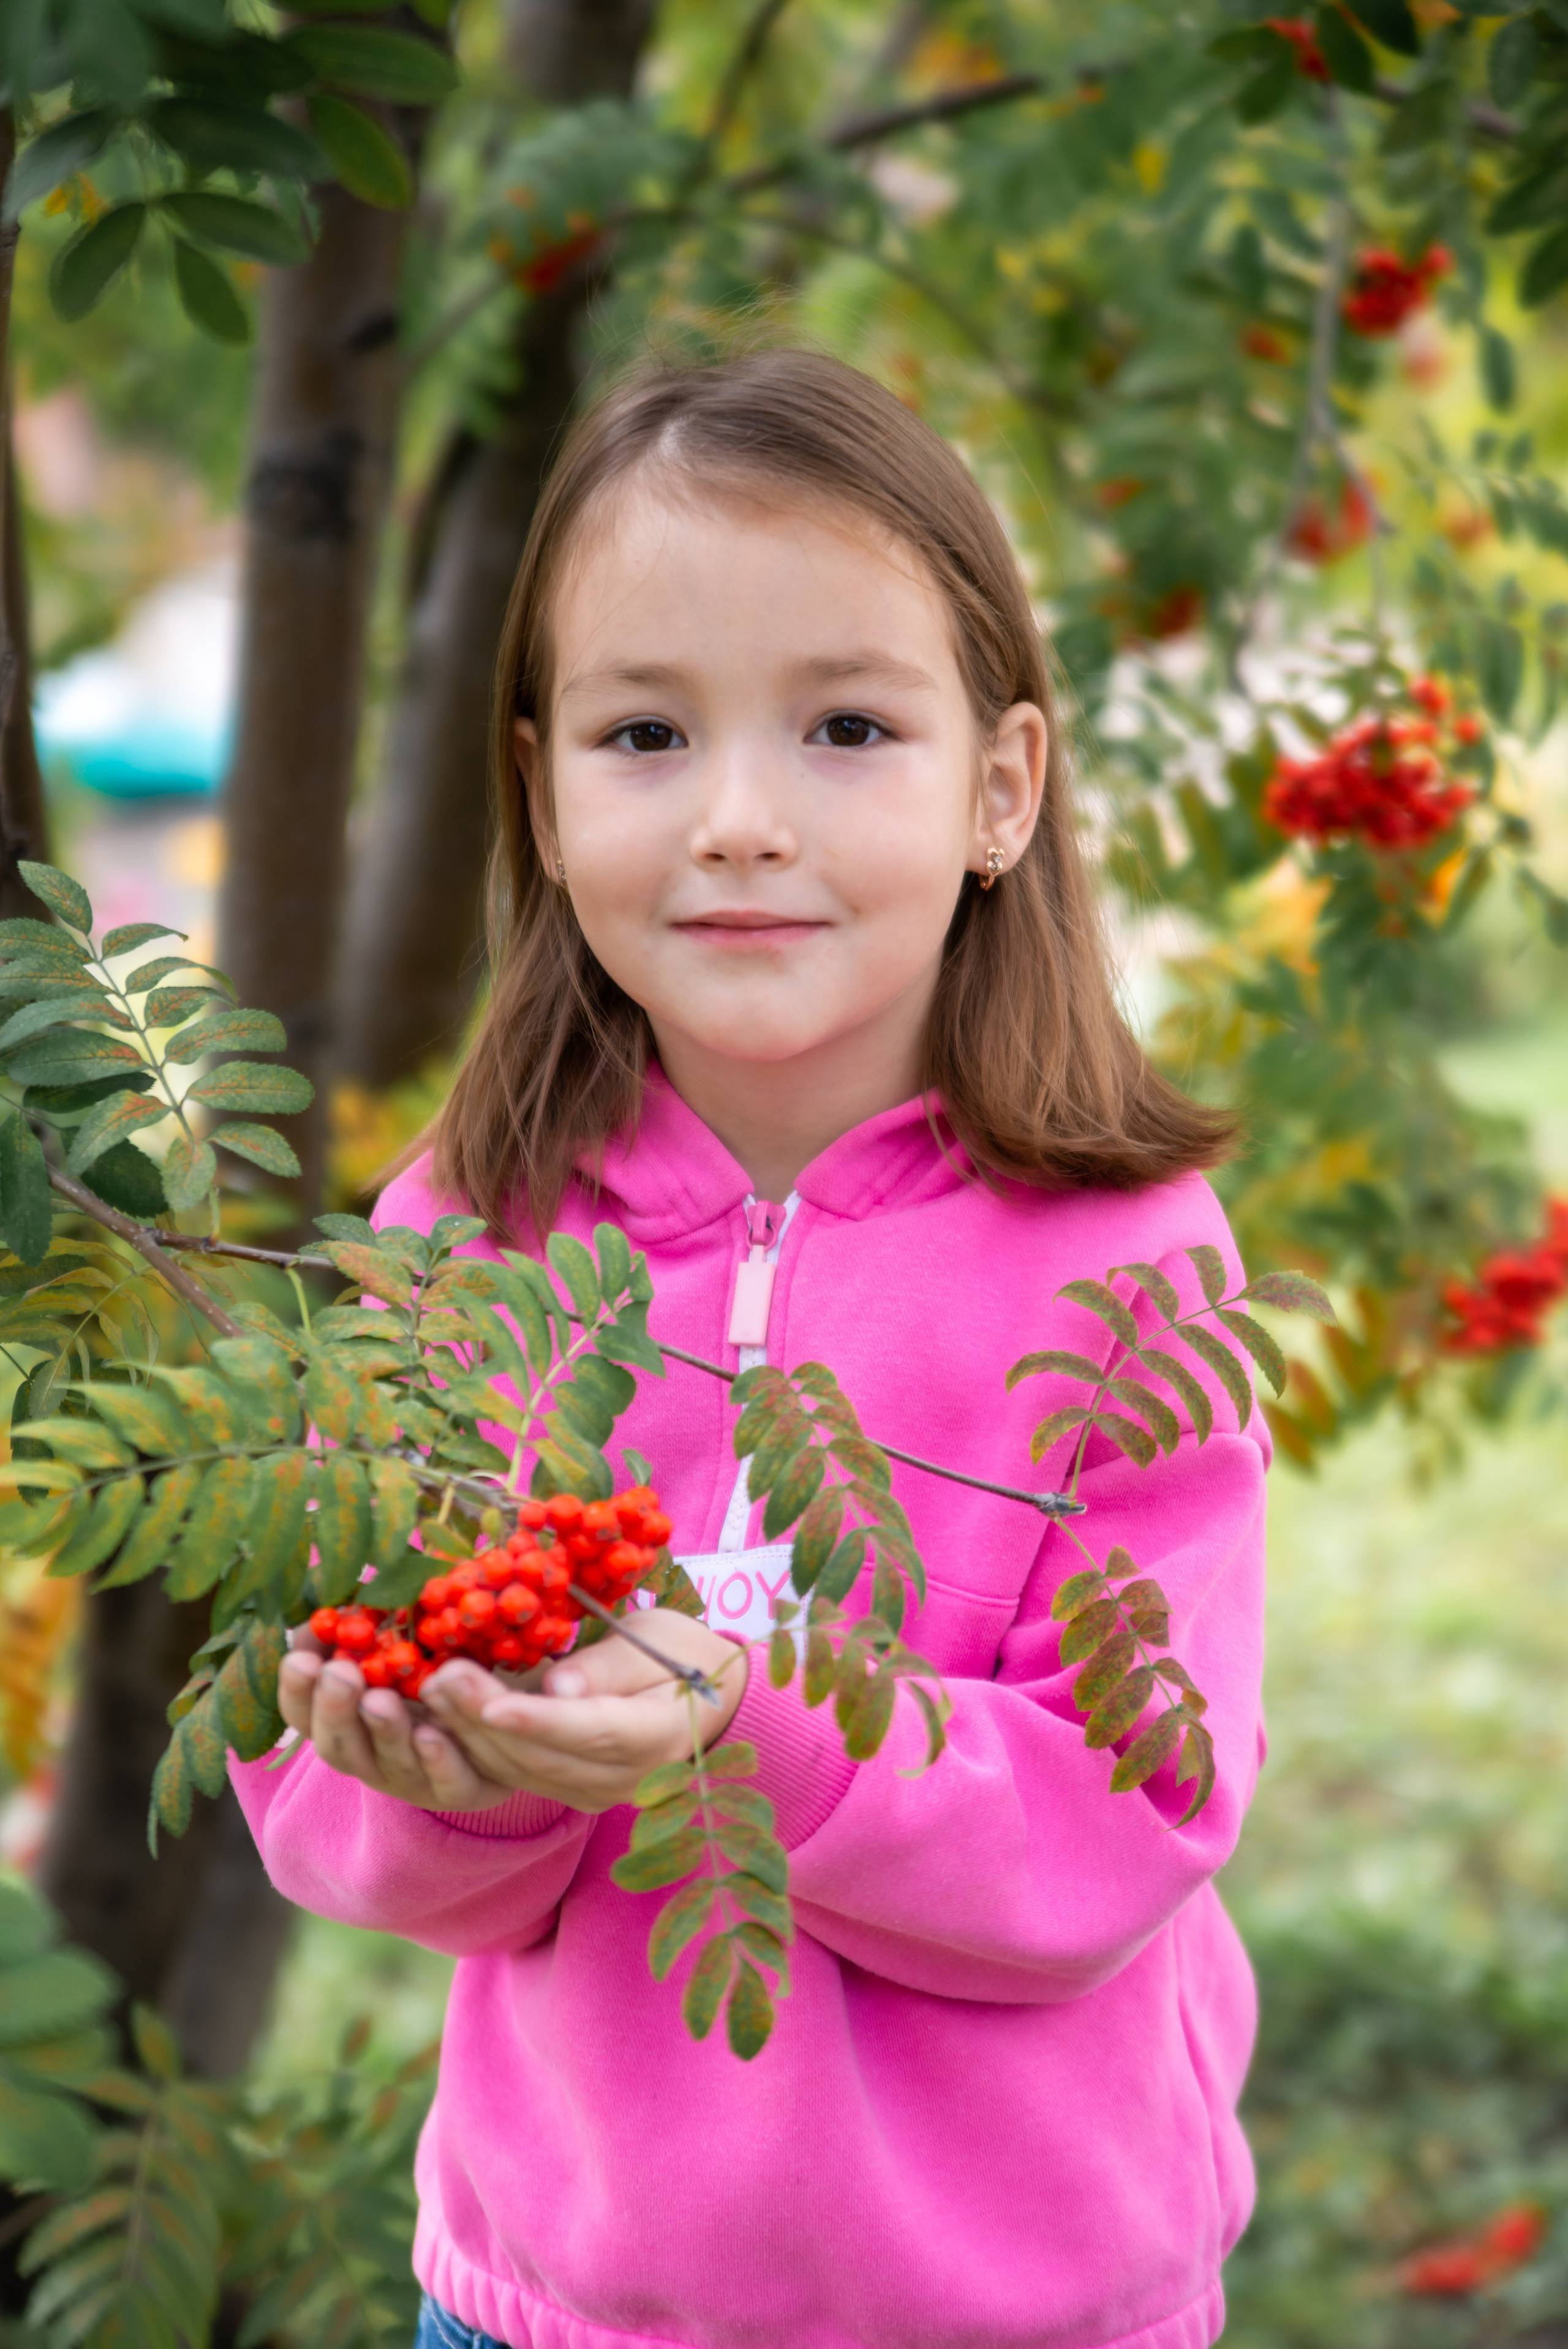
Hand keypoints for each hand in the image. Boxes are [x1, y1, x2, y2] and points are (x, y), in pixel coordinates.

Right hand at [278, 1628, 517, 1812]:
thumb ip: (365, 1624)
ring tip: (381, 1699)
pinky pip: (447, 1783)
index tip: (300, 1658)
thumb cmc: (443, 1662)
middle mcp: (373, 1756)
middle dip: (335, 1710)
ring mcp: (415, 1779)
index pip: (305, 1714)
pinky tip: (433, 1734)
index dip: (296, 1691)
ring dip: (385, 1731)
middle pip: (339, 1747)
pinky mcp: (462, 1790)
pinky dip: (437, 1760)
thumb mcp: (403, 1636)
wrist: (512, 1705)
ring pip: (391, 1764)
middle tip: (340, 1674)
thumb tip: (324, 1611)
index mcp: (349, 1719)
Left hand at [422, 1609, 749, 1813]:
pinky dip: (482, 1747)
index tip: (491, 1701)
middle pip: (545, 1756)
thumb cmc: (684, 1657)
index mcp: (658, 1737)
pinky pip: (522, 1775)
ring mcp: (597, 1795)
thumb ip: (606, 1667)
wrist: (710, 1704)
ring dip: (473, 1733)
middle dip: (485, 1718)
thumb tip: (558, 1688)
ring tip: (434, 1687)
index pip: (591, 1731)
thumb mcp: (653, 1641)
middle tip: (439, 1674)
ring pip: (524, 1771)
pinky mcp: (574, 1794)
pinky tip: (451, 1714)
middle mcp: (626, 1781)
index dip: (538, 1720)